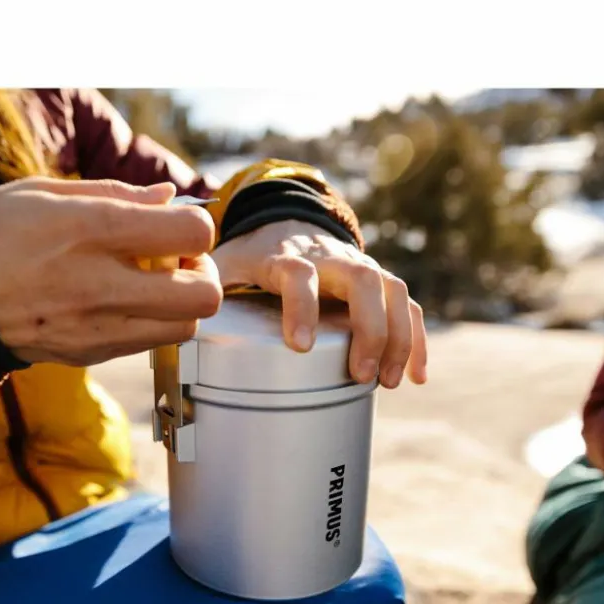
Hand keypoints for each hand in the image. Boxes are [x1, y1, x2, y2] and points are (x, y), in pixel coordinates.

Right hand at [0, 178, 220, 366]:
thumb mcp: (47, 193)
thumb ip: (118, 196)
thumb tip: (169, 198)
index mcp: (91, 230)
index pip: (192, 234)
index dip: (198, 227)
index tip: (177, 225)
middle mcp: (100, 284)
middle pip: (203, 297)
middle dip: (204, 275)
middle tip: (178, 262)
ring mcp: (95, 328)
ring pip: (183, 329)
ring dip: (181, 305)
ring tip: (151, 284)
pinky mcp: (88, 355)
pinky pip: (146, 344)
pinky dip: (150, 322)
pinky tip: (121, 301)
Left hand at [212, 220, 426, 387]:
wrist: (287, 222)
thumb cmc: (252, 255)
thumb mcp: (225, 263)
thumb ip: (208, 283)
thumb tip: (187, 309)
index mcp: (285, 256)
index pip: (297, 274)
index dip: (301, 306)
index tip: (299, 345)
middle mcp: (328, 257)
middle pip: (361, 281)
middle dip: (368, 328)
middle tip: (362, 374)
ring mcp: (357, 266)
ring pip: (391, 291)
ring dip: (398, 337)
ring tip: (389, 381)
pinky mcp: (376, 281)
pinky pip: (407, 305)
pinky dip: (416, 339)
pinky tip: (416, 375)